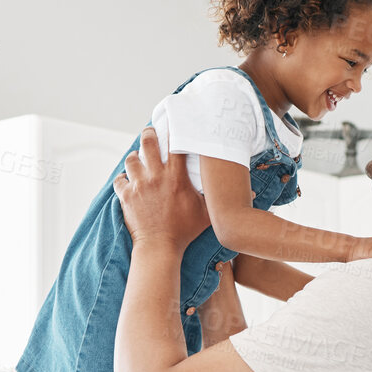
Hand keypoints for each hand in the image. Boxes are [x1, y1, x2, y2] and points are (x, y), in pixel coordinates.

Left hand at [114, 128, 210, 250]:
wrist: (160, 247)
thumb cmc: (185, 231)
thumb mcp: (207, 214)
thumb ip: (221, 200)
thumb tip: (252, 193)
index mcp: (176, 177)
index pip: (175, 145)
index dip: (174, 130)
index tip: (174, 124)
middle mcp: (155, 177)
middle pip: (148, 143)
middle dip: (149, 134)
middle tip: (150, 133)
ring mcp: (139, 186)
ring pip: (131, 159)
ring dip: (134, 157)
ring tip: (138, 159)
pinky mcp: (126, 196)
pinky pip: (119, 180)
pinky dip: (122, 179)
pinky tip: (127, 181)